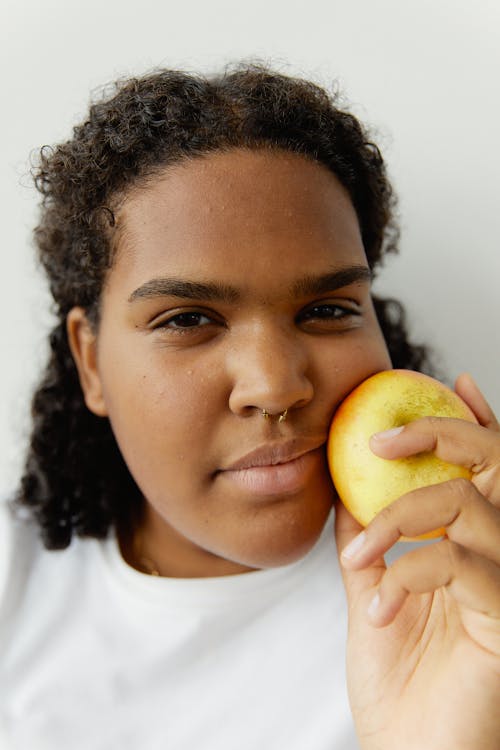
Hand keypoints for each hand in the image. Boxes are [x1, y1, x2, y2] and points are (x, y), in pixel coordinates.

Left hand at [334, 373, 499, 749]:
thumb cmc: (400, 686)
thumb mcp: (374, 597)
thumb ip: (369, 545)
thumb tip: (346, 492)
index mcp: (475, 549)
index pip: (486, 470)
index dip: (478, 420)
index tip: (452, 382)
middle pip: (497, 466)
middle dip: (446, 434)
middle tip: (383, 437)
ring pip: (471, 506)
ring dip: (401, 517)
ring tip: (361, 553)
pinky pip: (462, 565)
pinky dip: (408, 572)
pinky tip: (377, 607)